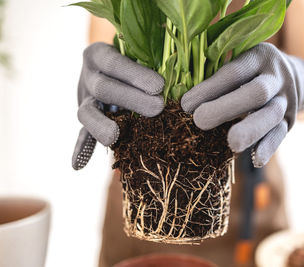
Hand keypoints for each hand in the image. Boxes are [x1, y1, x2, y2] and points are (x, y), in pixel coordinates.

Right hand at [72, 42, 164, 169]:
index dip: (135, 75)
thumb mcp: (138, 50)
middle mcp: (88, 76)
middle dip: (130, 99)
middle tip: (158, 108)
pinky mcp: (88, 118)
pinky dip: (81, 148)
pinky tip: (77, 164)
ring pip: (87, 113)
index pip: (114, 63)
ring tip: (113, 137)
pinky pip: (82, 134)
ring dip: (101, 126)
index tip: (159, 85)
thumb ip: (149, 57)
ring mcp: (85, 99)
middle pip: (103, 88)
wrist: (111, 65)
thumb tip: (174, 69)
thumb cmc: (134, 55)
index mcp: (98, 54)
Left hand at [181, 43, 303, 166]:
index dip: (210, 88)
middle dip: (227, 107)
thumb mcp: (239, 61)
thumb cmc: (250, 71)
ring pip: (271, 115)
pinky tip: (256, 159)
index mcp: (259, 57)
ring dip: (251, 130)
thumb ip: (218, 73)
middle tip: (200, 120)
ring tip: (232, 144)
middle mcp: (277, 76)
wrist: (293, 75)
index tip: (186, 104)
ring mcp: (287, 99)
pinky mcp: (291, 119)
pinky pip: (281, 133)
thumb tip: (185, 99)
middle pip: (256, 92)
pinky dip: (269, 147)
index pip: (234, 72)